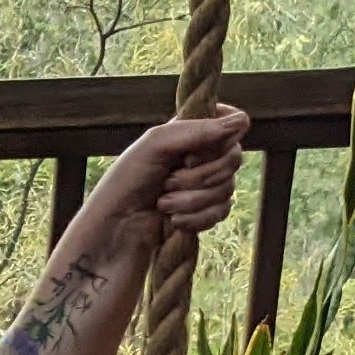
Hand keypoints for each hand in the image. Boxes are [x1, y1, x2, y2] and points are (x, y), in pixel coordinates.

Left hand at [92, 104, 249, 246]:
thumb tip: (241, 122)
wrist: (113, 233)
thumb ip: (196, 129)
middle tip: (167, 182)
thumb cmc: (124, 184)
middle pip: (234, 158)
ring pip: (228, 188)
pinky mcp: (204, 212)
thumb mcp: (154, 145)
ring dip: (191, 200)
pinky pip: (222, 212)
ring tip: (162, 204)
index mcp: (191, 132)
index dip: (218, 141)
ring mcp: (204, 185)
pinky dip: (196, 218)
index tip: (189, 154)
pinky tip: (172, 222)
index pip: (234, 124)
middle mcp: (201, 156)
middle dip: (199, 176)